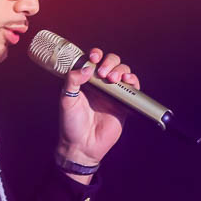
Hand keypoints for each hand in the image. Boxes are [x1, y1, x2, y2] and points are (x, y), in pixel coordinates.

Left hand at [57, 48, 139, 167]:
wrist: (82, 146)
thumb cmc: (71, 124)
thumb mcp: (66, 99)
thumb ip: (72, 81)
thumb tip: (87, 68)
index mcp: (85, 80)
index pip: (94, 60)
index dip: (96, 54)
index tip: (94, 57)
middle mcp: (100, 84)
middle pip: (112, 62)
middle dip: (110, 62)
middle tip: (104, 73)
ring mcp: (113, 93)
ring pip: (123, 72)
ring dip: (121, 70)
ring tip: (113, 79)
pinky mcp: (124, 104)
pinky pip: (133, 88)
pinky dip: (133, 81)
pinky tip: (128, 81)